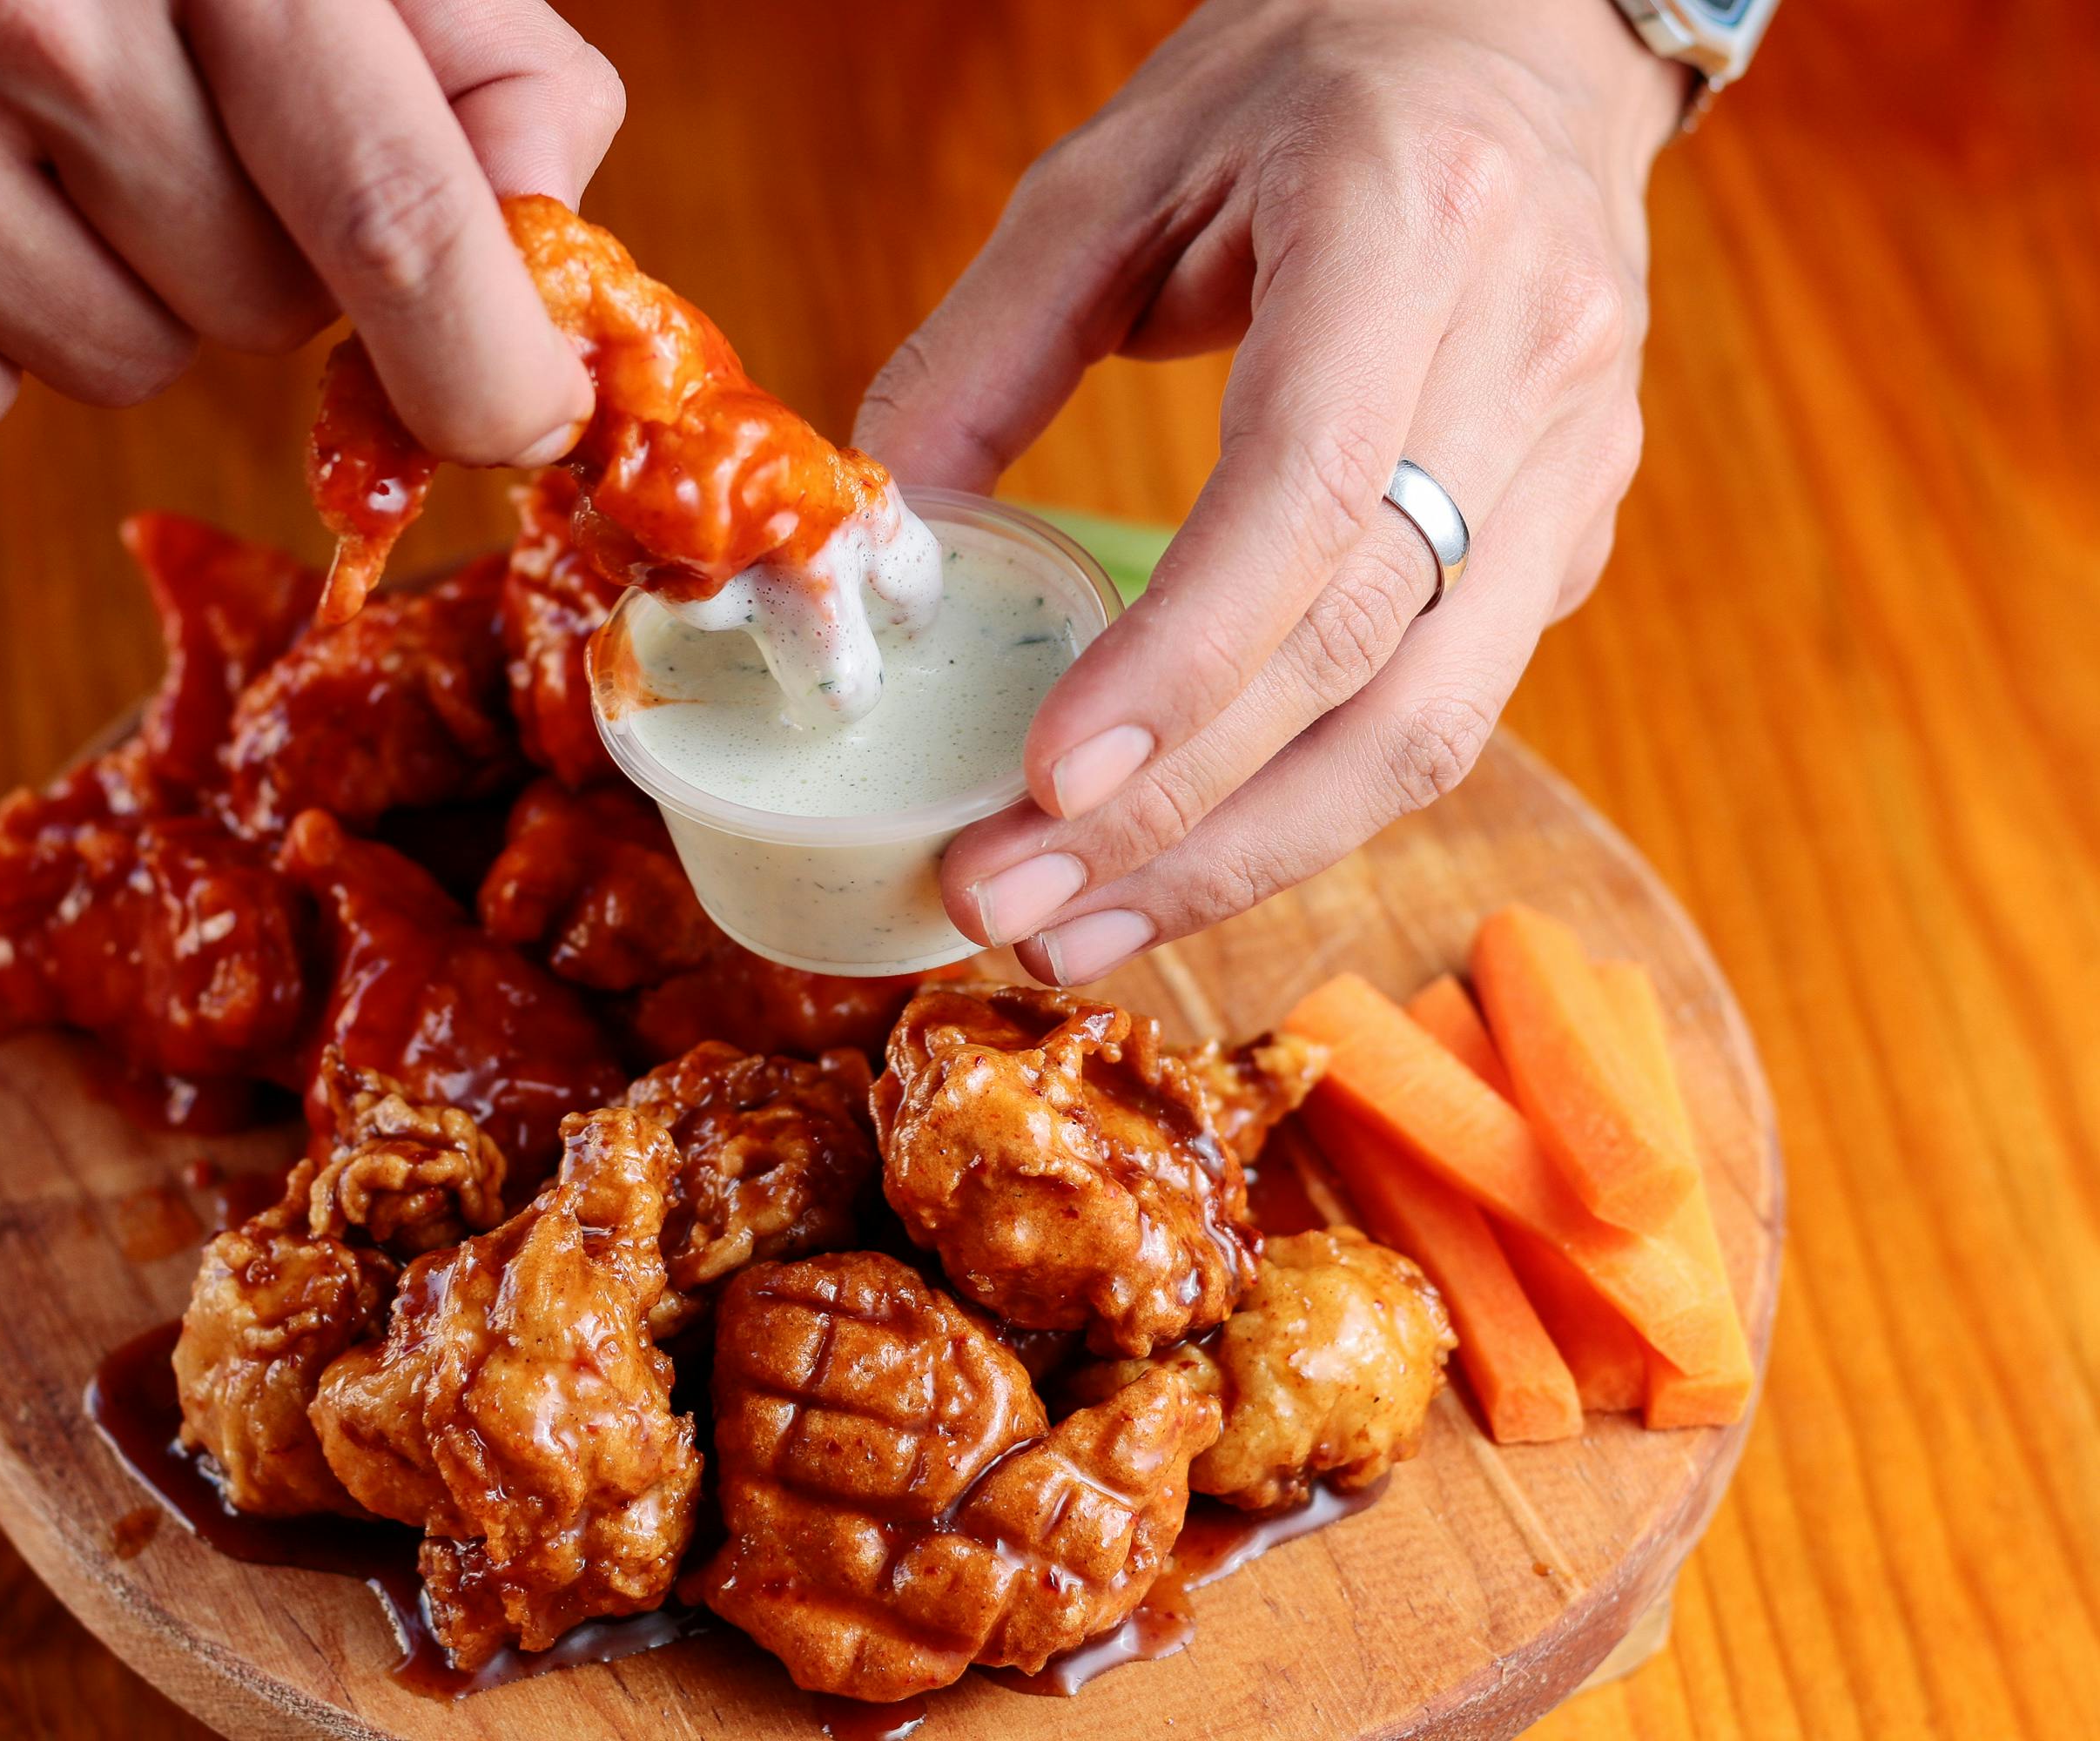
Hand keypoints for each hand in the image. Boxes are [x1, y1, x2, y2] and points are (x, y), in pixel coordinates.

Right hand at [0, 0, 623, 452]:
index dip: (482, 357)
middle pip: (261, 307)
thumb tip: (546, 264)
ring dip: (123, 288)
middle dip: (265, 252)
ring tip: (41, 129)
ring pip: (117, 366)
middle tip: (182, 120)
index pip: (389, 205)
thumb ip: (488, 72)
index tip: (528, 420)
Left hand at [856, 0, 1682, 984]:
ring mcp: (1578, 461)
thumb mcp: (1114, 171)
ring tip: (1079, 934)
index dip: (1180, 663)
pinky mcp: (1575, 536)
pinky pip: (1444, 712)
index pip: (1310, 495)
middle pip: (1368, 654)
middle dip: (1178, 814)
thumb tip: (885, 542)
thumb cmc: (1307, 83)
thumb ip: (986, 349)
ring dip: (1244, 857)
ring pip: (1431, 727)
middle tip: (1006, 906)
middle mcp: (1530, 359)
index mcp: (1409, 230)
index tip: (1041, 782)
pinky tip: (1181, 859)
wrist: (1525, 35)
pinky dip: (1305, 806)